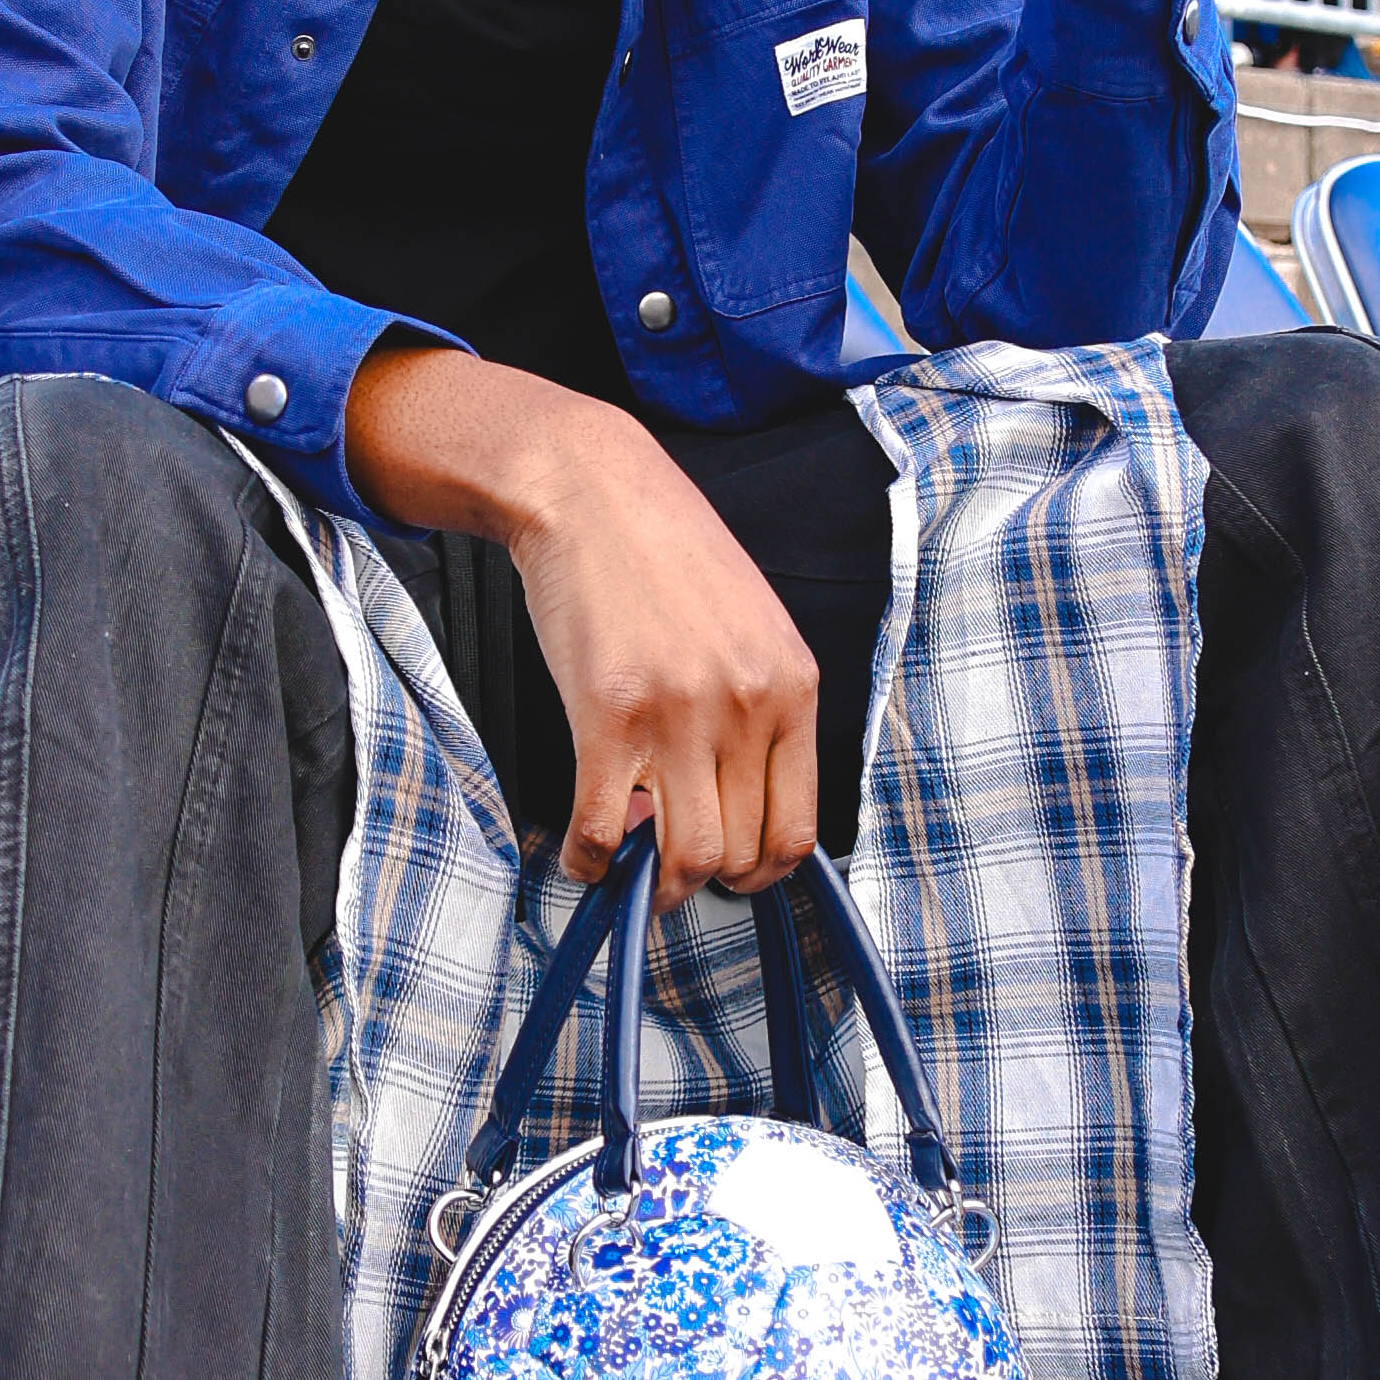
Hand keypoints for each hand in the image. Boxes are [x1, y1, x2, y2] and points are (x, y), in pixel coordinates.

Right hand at [346, 348, 817, 909]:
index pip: (798, 829)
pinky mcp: (608, 714)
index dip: (762, 873)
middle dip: (705, 883)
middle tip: (670, 874)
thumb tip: (738, 797)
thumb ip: (757, 705)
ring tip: (629, 873)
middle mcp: (747, 706)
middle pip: (742, 852)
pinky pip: (604, 829)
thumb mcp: (750, 623)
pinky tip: (581, 853)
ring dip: (654, 889)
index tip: (731, 872)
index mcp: (793, 685)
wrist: (591, 490)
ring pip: (687, 857)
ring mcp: (680, 714)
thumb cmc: (665, 551)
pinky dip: (589, 863)